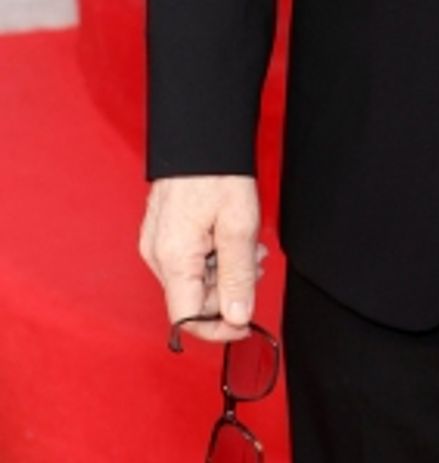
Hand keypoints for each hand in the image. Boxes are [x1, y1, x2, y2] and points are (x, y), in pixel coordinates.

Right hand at [139, 174, 263, 343]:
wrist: (200, 134)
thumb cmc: (217, 172)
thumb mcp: (239, 225)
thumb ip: (238, 275)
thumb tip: (237, 317)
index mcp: (173, 258)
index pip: (187, 320)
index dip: (218, 328)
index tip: (246, 323)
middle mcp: (157, 256)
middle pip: (193, 299)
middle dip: (229, 290)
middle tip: (257, 263)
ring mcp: (157, 244)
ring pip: (194, 280)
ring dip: (225, 271)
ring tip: (249, 245)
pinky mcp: (163, 234)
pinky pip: (188, 261)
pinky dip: (213, 257)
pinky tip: (230, 237)